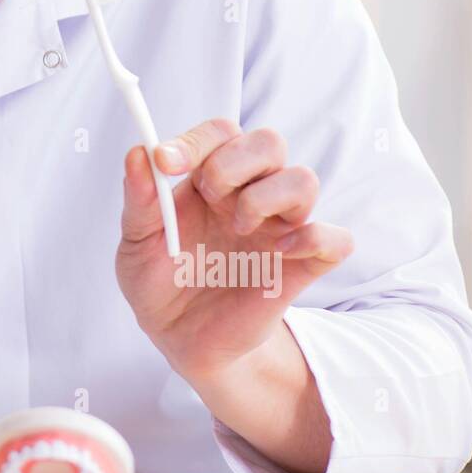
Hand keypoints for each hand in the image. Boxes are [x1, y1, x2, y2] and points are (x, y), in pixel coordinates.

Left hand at [115, 117, 353, 385]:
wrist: (180, 339)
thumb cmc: (159, 282)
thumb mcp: (135, 243)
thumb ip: (140, 199)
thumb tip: (138, 153)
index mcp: (208, 179)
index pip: (221, 133)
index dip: (197, 140)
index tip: (166, 162)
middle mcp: (247, 194)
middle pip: (269, 143)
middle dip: (236, 161)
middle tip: (210, 194)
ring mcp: (278, 228)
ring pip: (304, 180)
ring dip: (268, 196)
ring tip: (238, 228)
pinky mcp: (301, 266)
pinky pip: (335, 238)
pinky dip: (314, 238)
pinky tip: (279, 252)